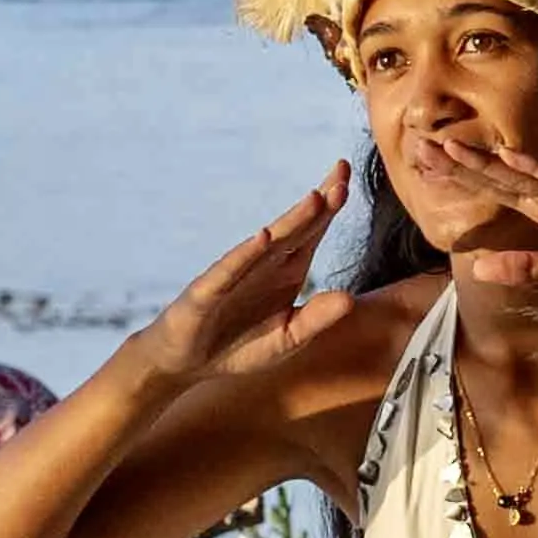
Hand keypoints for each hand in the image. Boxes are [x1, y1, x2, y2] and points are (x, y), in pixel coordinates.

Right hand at [132, 169, 355, 386]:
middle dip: (319, 202)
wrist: (187, 364)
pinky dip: (246, 255)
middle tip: (343, 173)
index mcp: (288, 270)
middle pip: (296, 228)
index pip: (313, 231)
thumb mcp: (287, 339)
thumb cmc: (239, 346)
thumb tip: (350, 298)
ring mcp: (235, 275)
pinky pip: (230, 270)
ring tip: (316, 198)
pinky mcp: (207, 293)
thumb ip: (316, 320)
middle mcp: (264, 265)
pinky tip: (264, 238)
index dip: (330, 207)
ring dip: (292, 221)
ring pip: (268, 243)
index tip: (348, 180)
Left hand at [432, 141, 537, 289]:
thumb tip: (478, 268)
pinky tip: (512, 157)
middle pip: (497, 178)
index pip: (492, 193)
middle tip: (417, 145)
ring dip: (486, 162)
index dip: (458, 181)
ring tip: (449, 147)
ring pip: (523, 174)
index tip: (421, 167)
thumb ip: (526, 268)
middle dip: (458, 164)